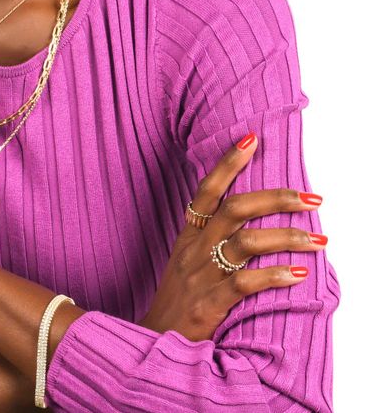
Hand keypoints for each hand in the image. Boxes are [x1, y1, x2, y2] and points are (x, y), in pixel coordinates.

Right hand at [138, 133, 326, 340]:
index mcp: (189, 234)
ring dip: (286, 237)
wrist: (156, 337)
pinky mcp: (210, 302)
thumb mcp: (188, 258)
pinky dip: (274, 276)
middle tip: (311, 196)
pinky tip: (298, 274)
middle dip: (275, 198)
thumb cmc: (180, 296)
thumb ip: (211, 235)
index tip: (251, 138)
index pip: (207, 189)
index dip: (228, 163)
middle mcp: (195, 248)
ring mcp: (202, 274)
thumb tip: (249, 213)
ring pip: (246, 243)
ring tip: (318, 240)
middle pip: (235, 209)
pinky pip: (246, 282)